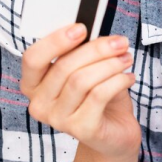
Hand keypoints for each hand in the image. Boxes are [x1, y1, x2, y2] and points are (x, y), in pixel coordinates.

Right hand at [20, 23, 139, 159]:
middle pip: (63, 67)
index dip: (55, 41)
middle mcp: (40, 104)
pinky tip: (128, 77)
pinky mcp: (81, 130)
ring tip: (126, 58)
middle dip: (96, 49)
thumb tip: (93, 32)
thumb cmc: (97, 95)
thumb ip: (81, 52)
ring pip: (81, 80)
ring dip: (110, 64)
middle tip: (119, 42)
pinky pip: (99, 95)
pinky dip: (118, 81)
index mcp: (33, 84)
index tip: (81, 28)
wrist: (114, 132)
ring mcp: (58, 120)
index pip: (33, 59)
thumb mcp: (85, 69)